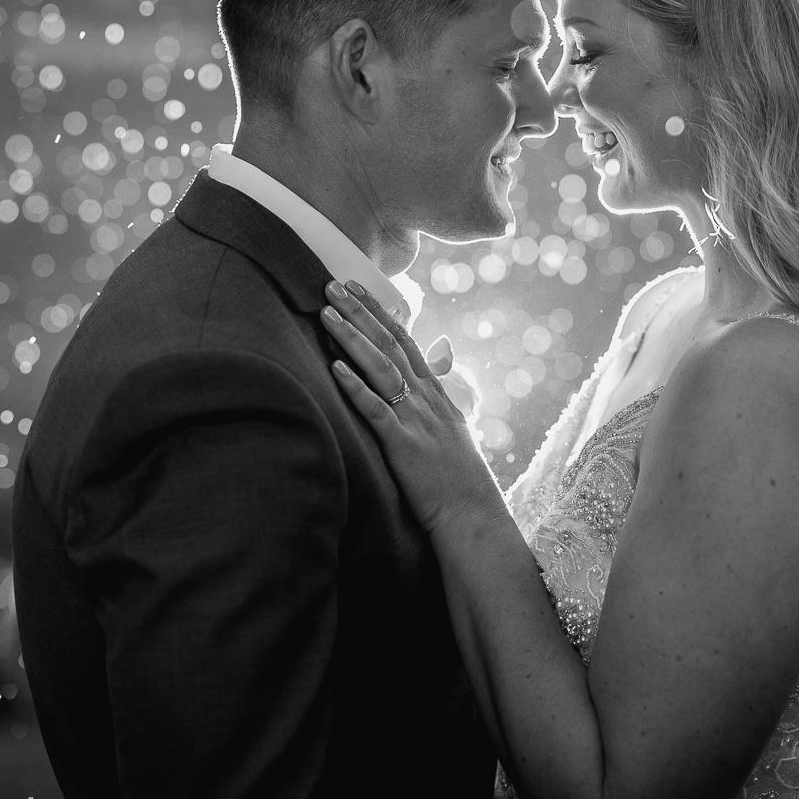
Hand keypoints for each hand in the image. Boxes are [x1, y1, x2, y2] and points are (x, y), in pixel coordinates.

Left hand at [321, 281, 499, 534]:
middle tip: (332, 284)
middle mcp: (426, 397)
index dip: (378, 311)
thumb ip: (439, 391)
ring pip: (381, 367)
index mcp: (435, 392)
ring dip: (352, 337)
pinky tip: (334, 367)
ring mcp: (416, 419)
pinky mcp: (404, 445)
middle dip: (359, 312)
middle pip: (389, 343)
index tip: (356, 286)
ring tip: (326, 312)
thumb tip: (438, 357)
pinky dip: (355, 387)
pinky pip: (376, 410)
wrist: (472, 514)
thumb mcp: (452, 426)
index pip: (404, 339)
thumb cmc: (458, 477)